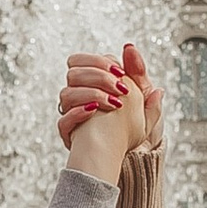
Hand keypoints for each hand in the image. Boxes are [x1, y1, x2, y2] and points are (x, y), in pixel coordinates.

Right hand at [58, 42, 157, 180]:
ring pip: (66, 94)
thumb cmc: (135, 128)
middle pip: (73, 72)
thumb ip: (138, 75)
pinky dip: (79, 113)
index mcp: (91, 85)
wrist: (131, 159)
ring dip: (91, 93)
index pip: (82, 61)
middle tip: (120, 88)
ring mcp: (71, 115)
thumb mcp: (142, 101)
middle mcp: (78, 96)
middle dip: (97, 76)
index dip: (100, 62)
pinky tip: (96, 111)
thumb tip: (129, 48)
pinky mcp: (69, 134)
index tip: (120, 73)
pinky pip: (64, 121)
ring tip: (113, 103)